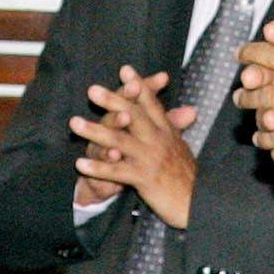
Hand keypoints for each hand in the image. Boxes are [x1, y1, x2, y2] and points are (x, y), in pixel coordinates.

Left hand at [71, 67, 196, 228]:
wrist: (199, 204)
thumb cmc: (187, 177)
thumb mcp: (182, 147)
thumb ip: (178, 127)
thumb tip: (189, 110)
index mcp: (166, 132)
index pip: (151, 104)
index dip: (138, 86)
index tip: (125, 70)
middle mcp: (158, 141)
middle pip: (133, 115)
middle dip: (112, 101)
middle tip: (92, 89)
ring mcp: (150, 159)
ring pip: (119, 141)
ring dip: (94, 131)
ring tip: (74, 123)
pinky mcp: (144, 179)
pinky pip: (116, 172)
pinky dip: (98, 168)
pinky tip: (80, 164)